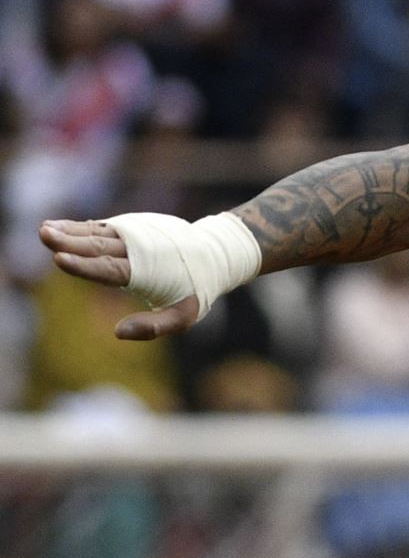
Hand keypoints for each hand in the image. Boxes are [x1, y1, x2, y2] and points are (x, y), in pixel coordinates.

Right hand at [39, 219, 200, 339]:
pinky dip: (80, 226)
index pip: (111, 270)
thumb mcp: (184, 315)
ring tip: (44, 229)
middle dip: (70, 241)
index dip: (85, 266)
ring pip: (98, 233)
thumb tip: (119, 333)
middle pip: (100, 247)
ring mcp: (133, 236)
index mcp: (147, 273)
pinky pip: (101, 227)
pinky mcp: (130, 229)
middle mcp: (137, 251)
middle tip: (44, 235)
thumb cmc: (195, 288)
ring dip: (70, 230)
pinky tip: (58, 225)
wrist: (215, 253)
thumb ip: (153, 326)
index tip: (60, 259)